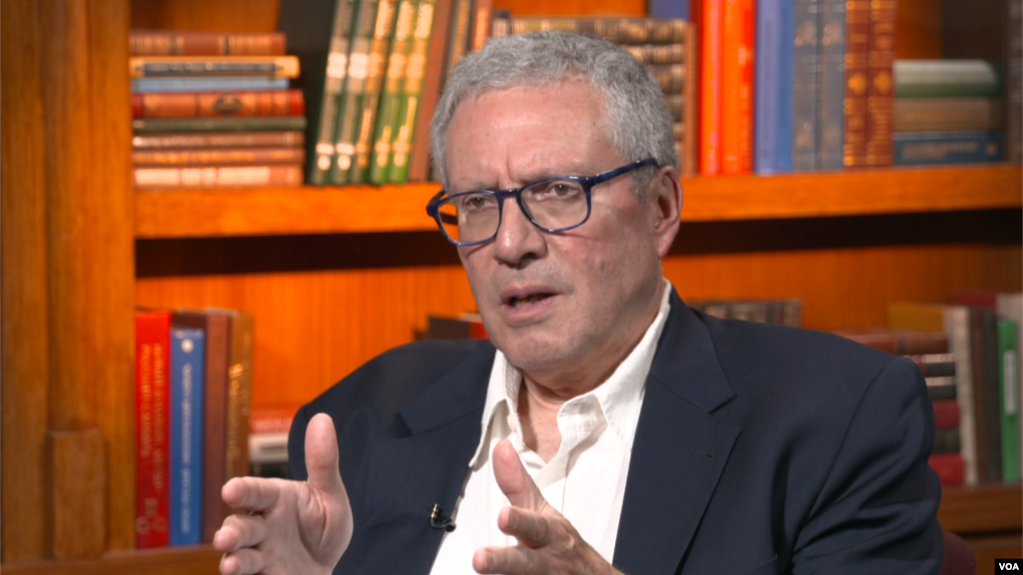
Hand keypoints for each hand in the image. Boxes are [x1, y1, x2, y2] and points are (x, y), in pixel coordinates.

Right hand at [214, 413, 352, 574]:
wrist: (327, 566)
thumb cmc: (324, 526)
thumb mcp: (330, 496)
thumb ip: (324, 463)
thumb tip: (322, 418)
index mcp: (276, 499)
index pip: (257, 492)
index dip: (243, 490)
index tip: (231, 490)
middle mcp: (262, 526)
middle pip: (241, 527)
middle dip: (232, 533)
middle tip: (226, 538)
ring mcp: (260, 554)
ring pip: (240, 555)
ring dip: (233, 559)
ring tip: (230, 564)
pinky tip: (239, 574)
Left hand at [472, 440, 621, 574]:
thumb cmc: (560, 542)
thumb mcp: (542, 511)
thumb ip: (518, 484)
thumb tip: (500, 447)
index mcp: (550, 534)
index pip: (535, 526)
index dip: (520, 522)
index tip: (503, 516)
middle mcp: (550, 561)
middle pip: (527, 564)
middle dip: (504, 562)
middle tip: (480, 560)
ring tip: (480, 567)